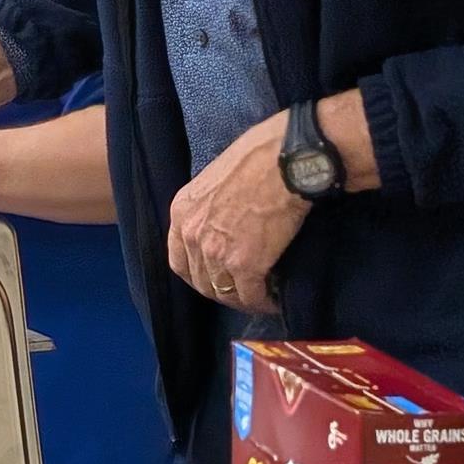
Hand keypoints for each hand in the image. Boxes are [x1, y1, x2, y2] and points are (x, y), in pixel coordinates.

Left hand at [167, 112, 309, 313]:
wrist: (285, 162)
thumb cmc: (257, 160)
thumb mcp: (213, 181)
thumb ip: (209, 207)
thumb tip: (222, 224)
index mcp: (181, 212)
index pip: (178, 259)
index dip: (196, 275)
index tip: (215, 279)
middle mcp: (192, 234)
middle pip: (200, 280)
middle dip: (221, 290)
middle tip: (242, 292)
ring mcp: (215, 252)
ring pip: (223, 292)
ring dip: (241, 298)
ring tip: (259, 297)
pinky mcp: (245, 265)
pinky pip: (250, 296)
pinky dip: (262, 303)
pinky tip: (273, 300)